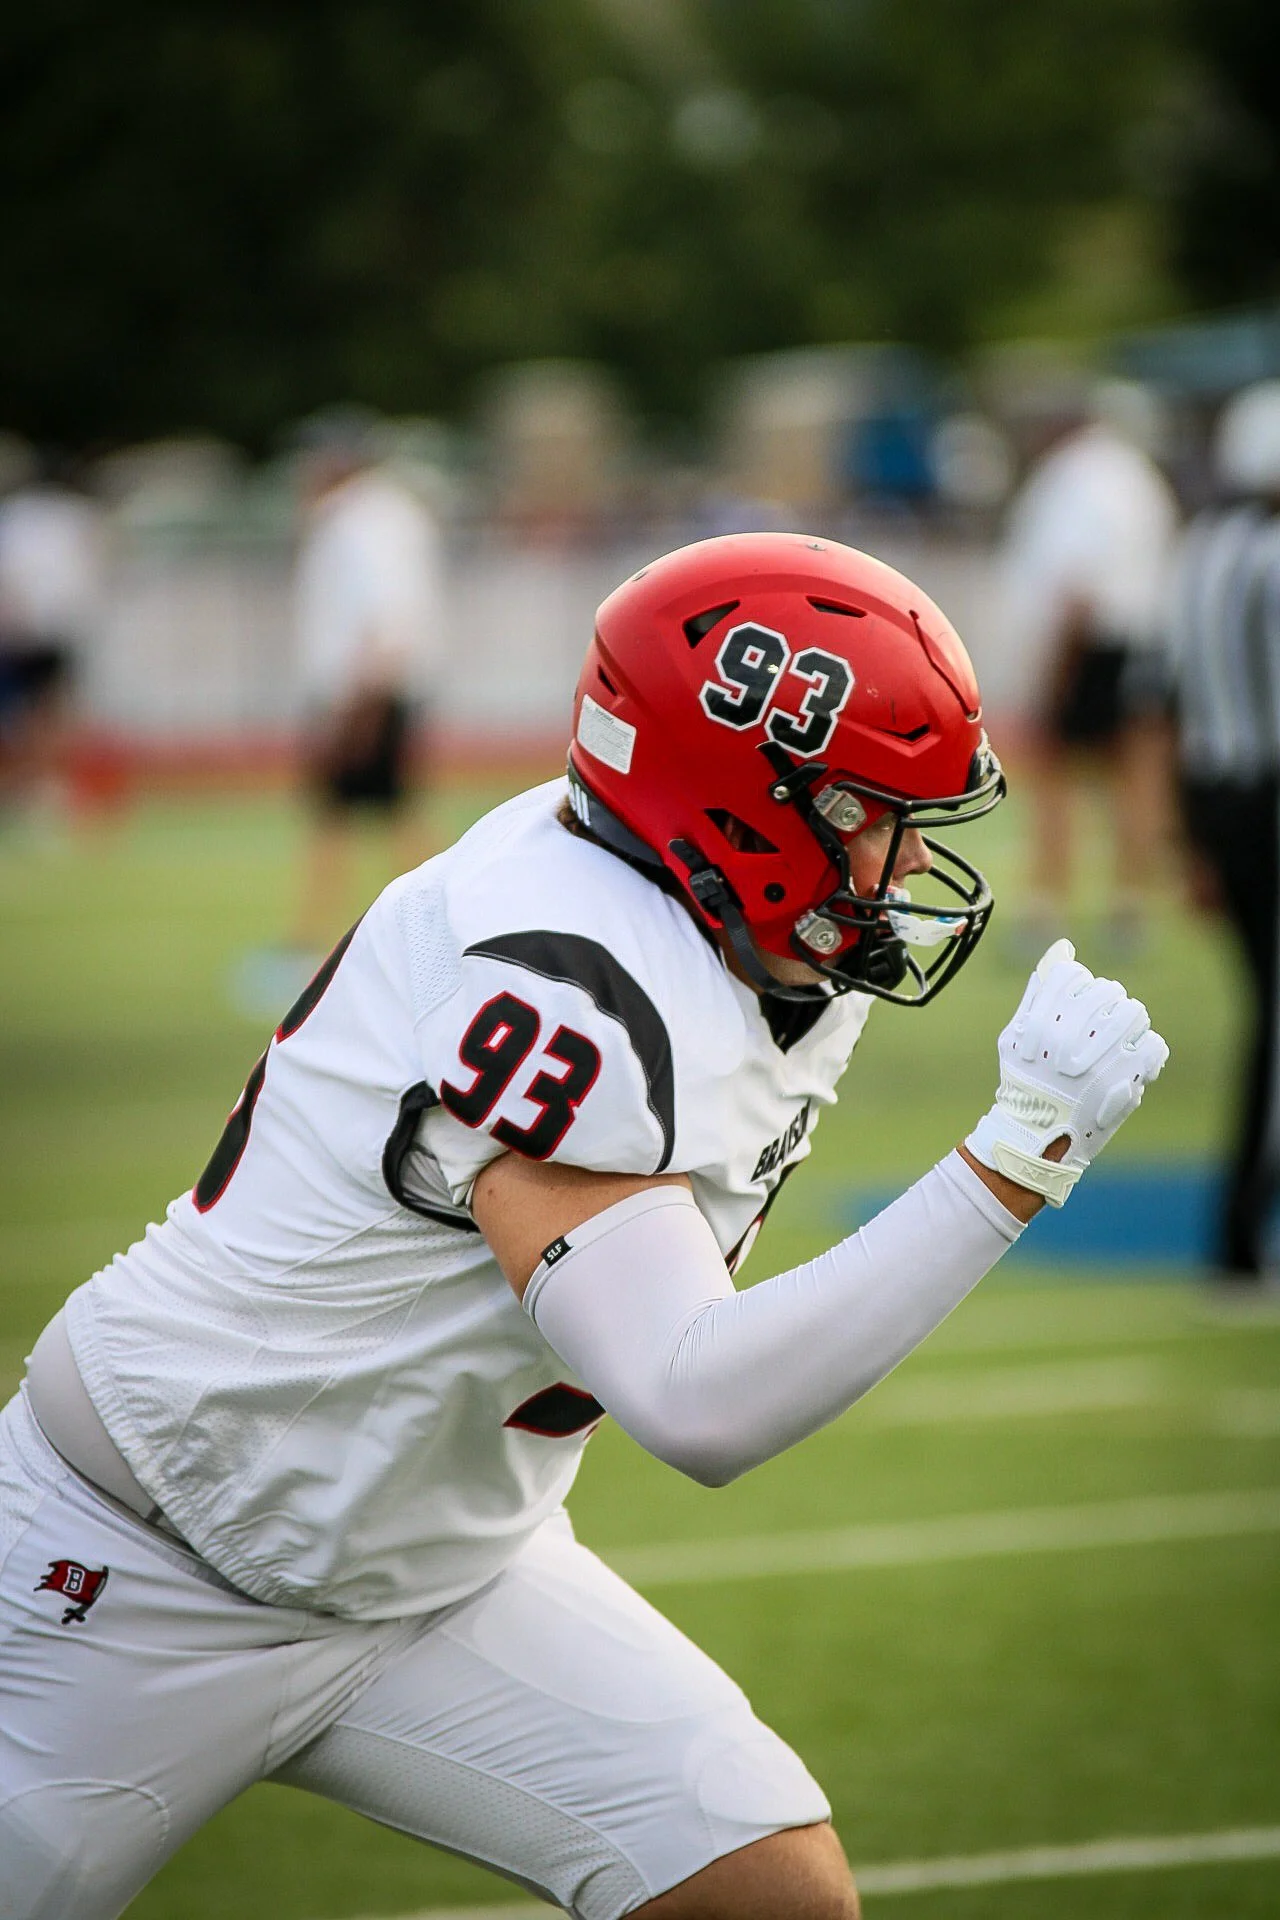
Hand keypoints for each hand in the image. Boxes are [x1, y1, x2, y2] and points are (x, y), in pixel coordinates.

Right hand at [965, 939, 1168, 1207]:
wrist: (1036, 1138)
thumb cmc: (1024, 1082)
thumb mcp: (1016, 1034)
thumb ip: (1038, 990)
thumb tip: (1063, 947)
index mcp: (1039, 1023)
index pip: (1073, 976)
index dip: (1078, 986)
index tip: (1075, 1006)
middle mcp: (1069, 1038)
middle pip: (1107, 990)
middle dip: (1106, 1004)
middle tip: (1100, 1026)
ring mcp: (1099, 1059)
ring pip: (1134, 1012)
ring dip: (1128, 1023)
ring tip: (1118, 1040)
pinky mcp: (1124, 1080)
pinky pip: (1151, 1044)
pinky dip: (1145, 1052)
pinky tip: (1130, 1061)